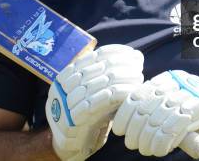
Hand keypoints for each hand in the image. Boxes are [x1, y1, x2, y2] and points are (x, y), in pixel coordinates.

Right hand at [46, 44, 143, 160]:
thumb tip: (134, 55)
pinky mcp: (71, 121)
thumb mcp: (95, 93)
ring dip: (120, 79)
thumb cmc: (88, 117)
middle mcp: (60, 89)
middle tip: (138, 65)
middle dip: (119, 65)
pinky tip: (126, 92)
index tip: (131, 53)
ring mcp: (63, 105)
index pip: (90, 58)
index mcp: (63, 78)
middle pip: (94, 70)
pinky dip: (112, 96)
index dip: (113, 53)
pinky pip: (93, 104)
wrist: (70, 146)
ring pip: (95, 85)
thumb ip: (107, 77)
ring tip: (137, 78)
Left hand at [112, 70, 198, 158]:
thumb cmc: (189, 119)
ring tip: (144, 149)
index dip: (126, 113)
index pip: (139, 94)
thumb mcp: (168, 111)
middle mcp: (178, 82)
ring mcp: (192, 93)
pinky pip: (176, 124)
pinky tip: (158, 149)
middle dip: (136, 129)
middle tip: (132, 144)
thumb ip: (150, 111)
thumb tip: (121, 123)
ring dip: (148, 138)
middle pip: (148, 106)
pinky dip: (163, 140)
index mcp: (167, 79)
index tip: (120, 129)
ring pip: (160, 117)